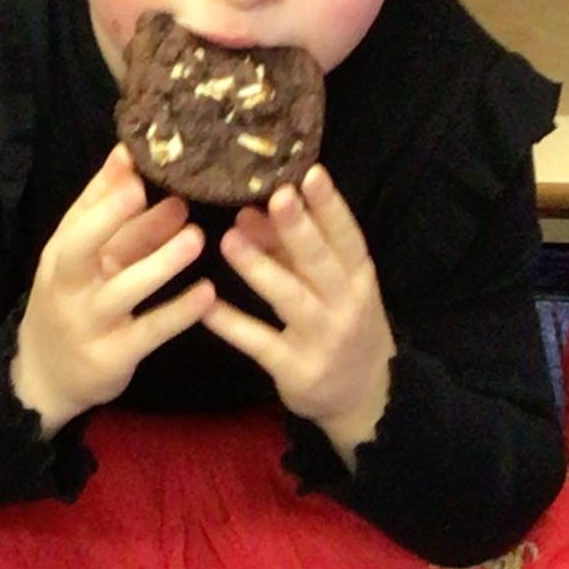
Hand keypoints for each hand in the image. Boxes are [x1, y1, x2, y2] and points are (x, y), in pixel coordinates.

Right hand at [11, 146, 214, 430]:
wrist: (45, 376)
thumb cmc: (72, 302)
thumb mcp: (80, 259)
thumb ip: (105, 212)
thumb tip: (129, 156)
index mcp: (61, 255)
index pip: (78, 216)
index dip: (105, 189)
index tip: (134, 158)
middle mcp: (68, 285)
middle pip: (81, 247)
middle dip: (112, 217)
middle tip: (155, 190)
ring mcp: (88, 322)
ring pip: (122, 289)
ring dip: (160, 264)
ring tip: (196, 238)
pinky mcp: (112, 356)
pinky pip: (148, 332)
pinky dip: (177, 313)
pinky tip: (207, 294)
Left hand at [202, 164, 394, 456]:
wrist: (363, 396)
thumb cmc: (342, 325)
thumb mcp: (332, 287)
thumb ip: (293, 251)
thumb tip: (250, 212)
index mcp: (359, 278)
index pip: (347, 236)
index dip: (331, 206)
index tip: (310, 173)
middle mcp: (346, 305)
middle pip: (320, 262)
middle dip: (298, 228)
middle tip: (274, 196)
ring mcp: (322, 339)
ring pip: (290, 298)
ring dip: (259, 268)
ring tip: (229, 239)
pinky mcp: (296, 370)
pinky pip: (260, 342)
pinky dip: (232, 324)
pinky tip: (204, 305)